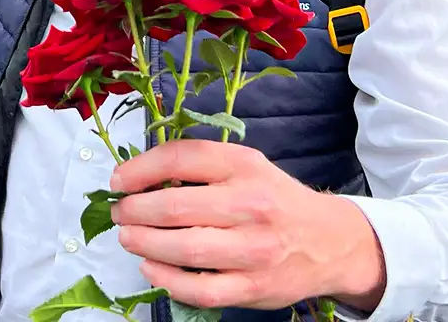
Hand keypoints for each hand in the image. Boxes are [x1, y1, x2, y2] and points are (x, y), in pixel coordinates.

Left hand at [109, 140, 385, 311]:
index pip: (181, 158)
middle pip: (176, 207)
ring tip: (128, 236)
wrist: (329, 240)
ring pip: (184, 249)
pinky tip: (151, 268)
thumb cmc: (273, 197)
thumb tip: (139, 175)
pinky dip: (167, 280)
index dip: (140, 169)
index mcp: (244, 166)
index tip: (118, 180)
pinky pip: (201, 289)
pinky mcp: (255, 287)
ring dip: (144, 243)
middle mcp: (251, 204)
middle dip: (134, 210)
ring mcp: (254, 249)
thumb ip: (199, 166)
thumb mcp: (244, 165)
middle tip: (119, 212)